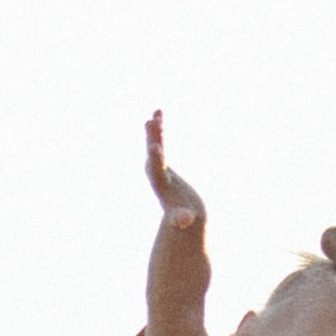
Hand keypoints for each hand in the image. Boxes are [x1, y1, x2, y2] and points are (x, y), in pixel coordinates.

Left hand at [145, 107, 204, 227]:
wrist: (181, 218)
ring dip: (154, 130)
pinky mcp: (162, 162)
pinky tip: (157, 113)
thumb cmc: (184, 218)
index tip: (155, 148)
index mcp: (160, 184)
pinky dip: (158, 128)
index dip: (156, 159)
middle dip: (152, 139)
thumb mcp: (184, 219)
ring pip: (154, 144)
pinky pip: (158, 141)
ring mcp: (157, 167)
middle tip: (150, 122)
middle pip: (153, 154)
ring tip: (155, 115)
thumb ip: (181, 220)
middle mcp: (155, 173)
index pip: (157, 170)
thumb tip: (184, 222)